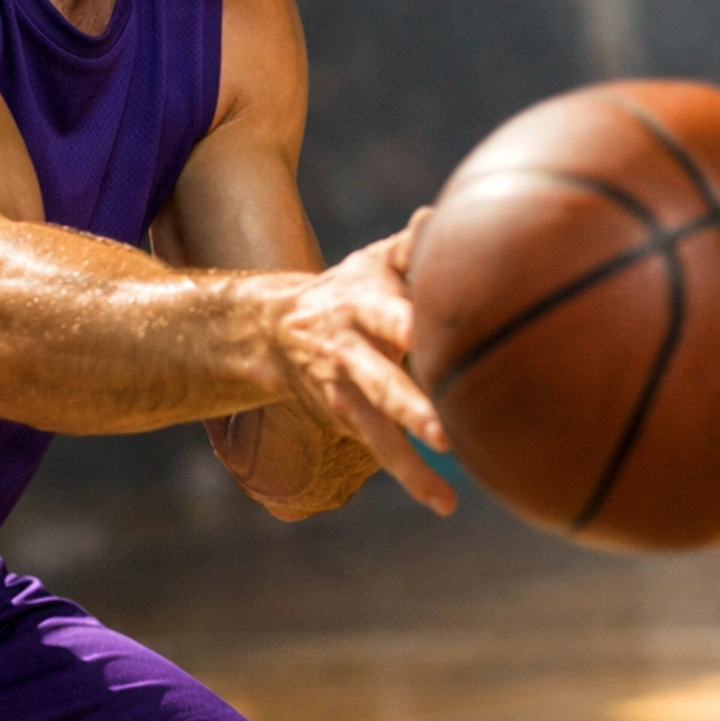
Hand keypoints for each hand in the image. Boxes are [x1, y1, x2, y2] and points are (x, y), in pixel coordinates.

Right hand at [272, 212, 456, 515]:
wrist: (274, 329)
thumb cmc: (350, 286)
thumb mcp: (373, 261)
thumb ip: (410, 246)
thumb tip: (436, 218)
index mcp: (362, 305)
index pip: (385, 315)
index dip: (403, 325)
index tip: (425, 336)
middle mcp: (350, 350)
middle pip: (381, 380)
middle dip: (409, 405)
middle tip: (443, 430)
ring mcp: (344, 389)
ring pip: (376, 427)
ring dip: (409, 458)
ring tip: (444, 483)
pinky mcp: (344, 418)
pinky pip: (379, 450)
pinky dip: (412, 476)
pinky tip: (445, 502)